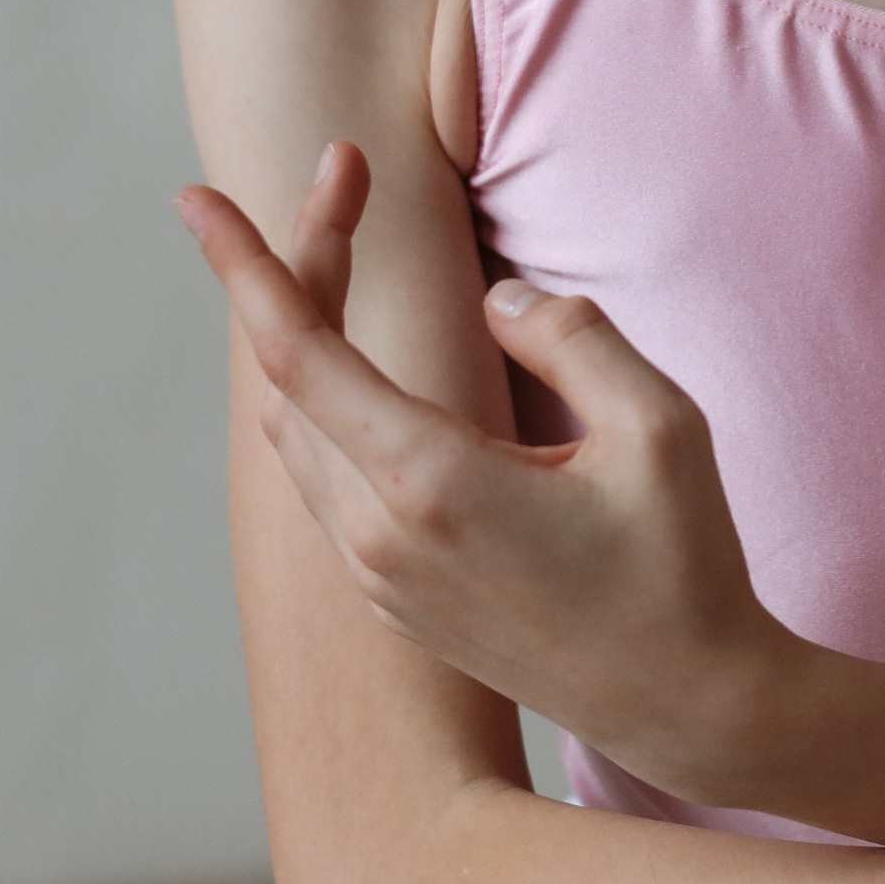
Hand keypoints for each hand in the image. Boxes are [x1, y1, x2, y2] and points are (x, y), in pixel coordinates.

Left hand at [176, 150, 790, 763]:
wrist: (689, 705)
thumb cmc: (685, 568)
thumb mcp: (659, 426)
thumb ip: (572, 335)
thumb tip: (496, 300)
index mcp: (431, 485)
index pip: (299, 351)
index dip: (245, 264)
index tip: (195, 199)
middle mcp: (380, 537)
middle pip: (290, 380)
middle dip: (303, 268)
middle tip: (347, 178)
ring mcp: (380, 580)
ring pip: (299, 436)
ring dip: (311, 341)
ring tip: (349, 249)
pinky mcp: (397, 604)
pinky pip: (331, 485)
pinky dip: (333, 407)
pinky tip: (375, 367)